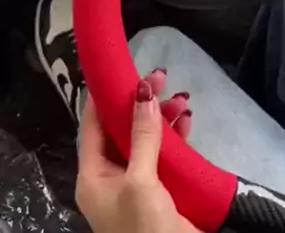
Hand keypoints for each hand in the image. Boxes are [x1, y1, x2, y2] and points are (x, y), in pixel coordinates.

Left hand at [76, 71, 197, 232]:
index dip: (105, 97)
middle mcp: (111, 177)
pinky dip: (176, 137)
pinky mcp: (160, 191)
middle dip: (141, 103)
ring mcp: (136, 184)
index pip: (93, 126)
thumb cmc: (143, 227)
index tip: (122, 69)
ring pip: (146, 139)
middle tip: (162, 77)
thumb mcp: (141, 180)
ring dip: (162, 118)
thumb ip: (143, 136)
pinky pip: (164, 155)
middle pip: (122, 129)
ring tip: (181, 98)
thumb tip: (142, 91)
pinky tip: (188, 120)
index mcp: (93, 175)